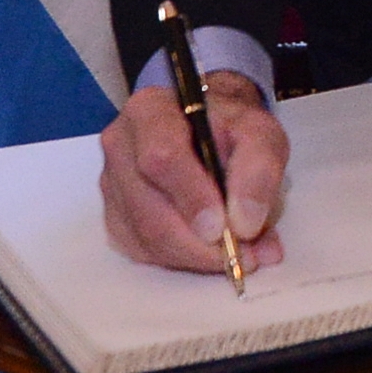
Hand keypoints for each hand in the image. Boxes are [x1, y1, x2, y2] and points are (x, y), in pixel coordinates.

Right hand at [99, 73, 288, 275]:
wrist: (211, 130)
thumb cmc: (231, 129)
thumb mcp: (259, 132)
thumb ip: (259, 170)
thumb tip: (245, 225)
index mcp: (150, 112)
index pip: (162, 159)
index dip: (192, 199)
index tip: (224, 228)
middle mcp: (120, 147)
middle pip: (148, 210)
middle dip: (197, 244)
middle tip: (242, 255)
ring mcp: (112, 185)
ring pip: (145, 238)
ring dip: (194, 256)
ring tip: (236, 253)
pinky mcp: (114, 216)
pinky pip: (141, 251)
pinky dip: (179, 260)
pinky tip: (206, 250)